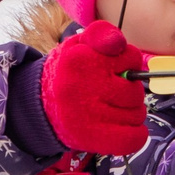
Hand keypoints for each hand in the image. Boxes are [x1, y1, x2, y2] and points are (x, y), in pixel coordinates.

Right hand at [40, 22, 150, 154]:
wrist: (37, 106)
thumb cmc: (68, 73)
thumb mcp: (77, 45)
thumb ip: (100, 35)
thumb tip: (118, 42)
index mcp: (82, 59)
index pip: (130, 58)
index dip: (129, 63)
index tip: (117, 68)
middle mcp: (85, 86)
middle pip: (135, 91)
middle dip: (129, 91)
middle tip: (113, 93)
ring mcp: (89, 115)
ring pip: (136, 114)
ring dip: (130, 113)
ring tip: (111, 110)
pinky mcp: (92, 138)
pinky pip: (133, 139)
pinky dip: (134, 134)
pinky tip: (123, 129)